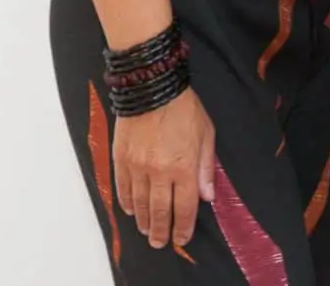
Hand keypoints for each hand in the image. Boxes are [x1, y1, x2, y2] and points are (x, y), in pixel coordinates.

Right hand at [113, 87, 216, 250]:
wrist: (151, 87)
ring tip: (146, 230)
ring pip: (140, 203)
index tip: (181, 238)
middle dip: (161, 231)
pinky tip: (131, 210)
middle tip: (159, 242)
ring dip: (144, 220)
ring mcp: (138, 166)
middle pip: (160, 211)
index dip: (183, 226)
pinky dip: (127, 202)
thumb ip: (206, 168)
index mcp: (184, 166)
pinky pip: (123, 188)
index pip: (185, 207)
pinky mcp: (121, 159)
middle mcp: (160, 171)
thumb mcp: (207, 134)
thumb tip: (208, 196)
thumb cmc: (184, 108)